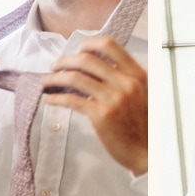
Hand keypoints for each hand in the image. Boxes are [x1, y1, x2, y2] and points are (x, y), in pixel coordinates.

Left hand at [42, 37, 146, 174]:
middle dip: (65, 61)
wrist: (147, 151)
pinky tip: (49, 100)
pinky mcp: (101, 115)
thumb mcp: (140, 94)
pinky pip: (71, 100)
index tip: (77, 51)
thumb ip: (123, 78)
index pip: (109, 45)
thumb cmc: (142, 125)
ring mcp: (113, 98)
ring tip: (47, 82)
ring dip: (55, 78)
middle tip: (55, 66)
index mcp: (136, 74)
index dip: (88, 44)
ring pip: (75, 78)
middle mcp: (126, 83)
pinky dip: (56, 98)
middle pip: (86, 59)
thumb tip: (93, 67)